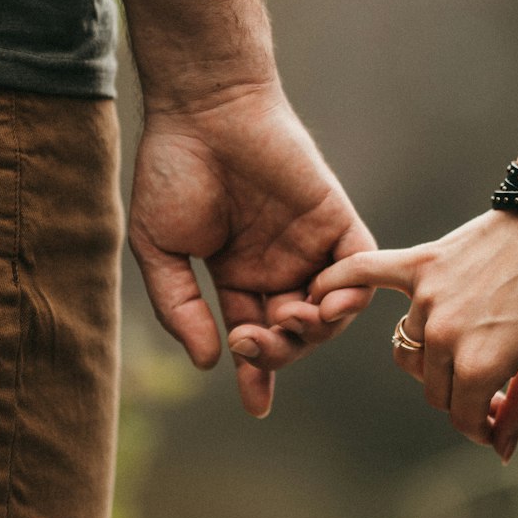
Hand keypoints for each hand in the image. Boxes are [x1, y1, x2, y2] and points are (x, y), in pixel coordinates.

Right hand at [128, 83, 374, 416]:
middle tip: (258, 343)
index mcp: (237, 276)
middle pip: (294, 333)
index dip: (258, 374)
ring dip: (317, 330)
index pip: (254, 338)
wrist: (204, 110)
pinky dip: (351, 291)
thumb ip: (180, 306)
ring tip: (292, 322)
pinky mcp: (336, 218)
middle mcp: (278, 266)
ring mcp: (309, 244)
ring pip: (330, 309)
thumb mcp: (159, 249)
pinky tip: (326, 301)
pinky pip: (358, 265)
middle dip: (280, 352)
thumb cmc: (173, 171)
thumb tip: (211, 362)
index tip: (257, 406)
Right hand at [305, 210, 517, 459]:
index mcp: (479, 365)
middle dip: (462, 394)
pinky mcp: (420, 265)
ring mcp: (427, 300)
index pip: (461, 417)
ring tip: (467, 342)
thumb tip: (499, 450)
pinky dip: (339, 281)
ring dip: (433, 357)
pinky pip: (367, 274)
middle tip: (492, 380)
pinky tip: (317, 291)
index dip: (481, 424)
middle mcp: (444, 337)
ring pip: (410, 351)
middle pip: (433, 389)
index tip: (496, 416)